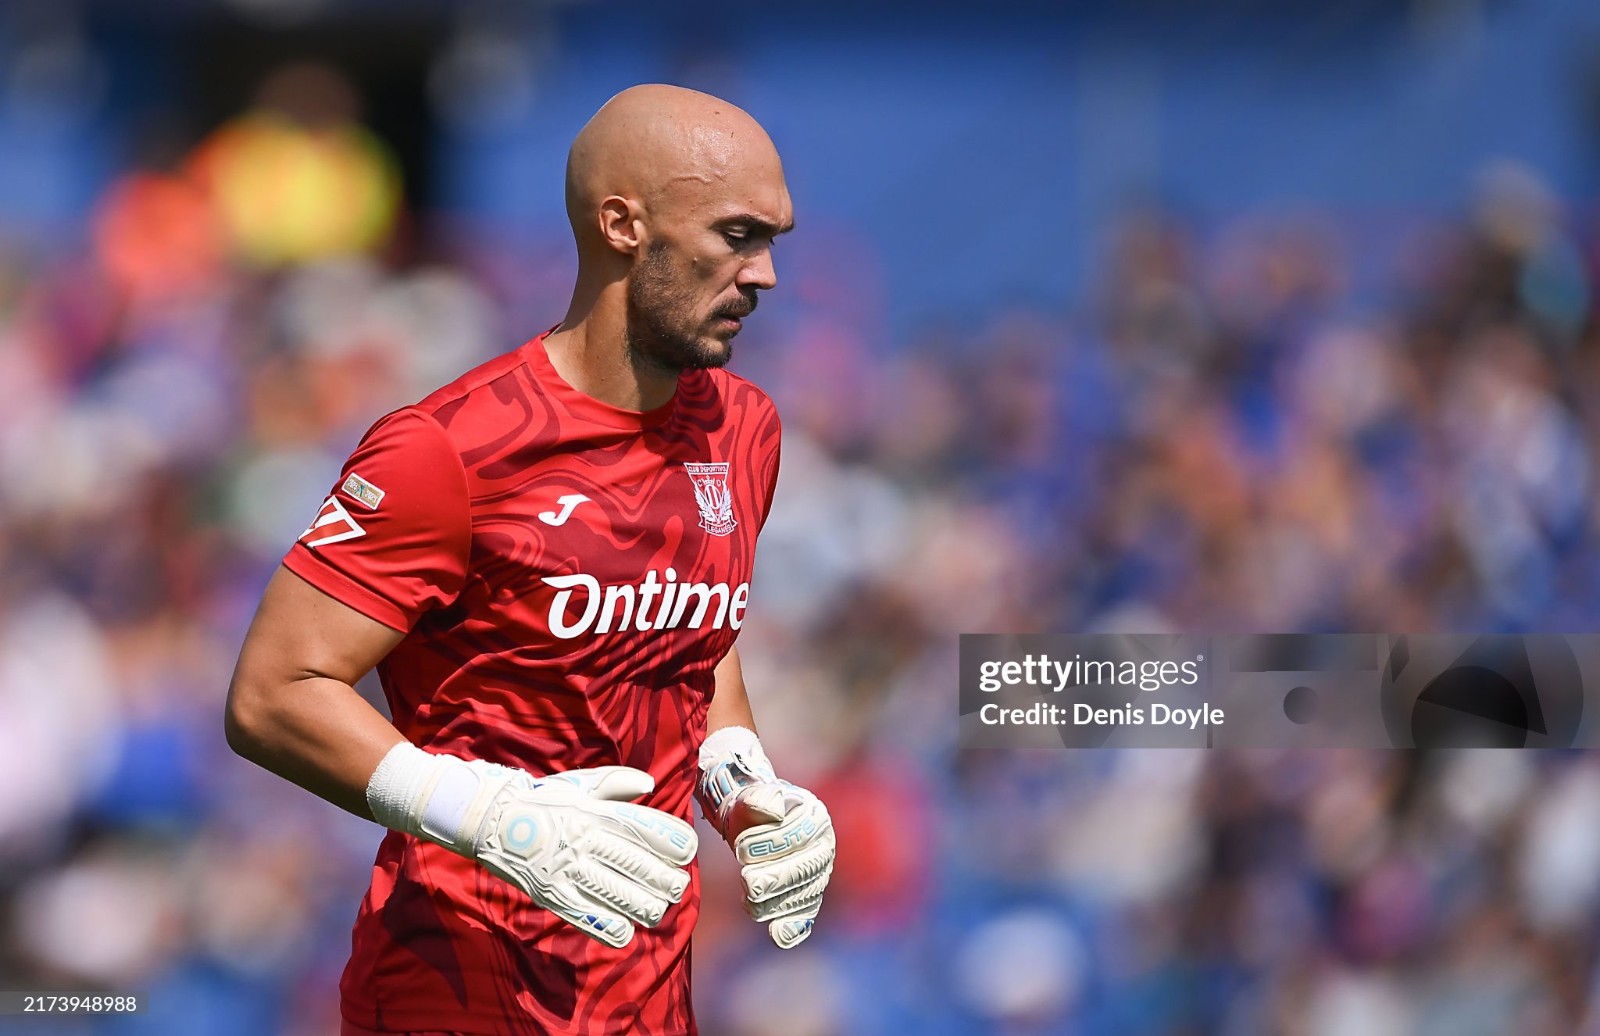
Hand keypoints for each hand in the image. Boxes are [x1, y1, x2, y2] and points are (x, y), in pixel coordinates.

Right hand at [368, 747, 697, 948]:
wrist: (491, 818)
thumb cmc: (543, 799)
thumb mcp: (580, 784)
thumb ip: (616, 783)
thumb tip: (649, 786)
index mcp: (598, 813)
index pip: (650, 831)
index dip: (675, 845)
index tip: (686, 853)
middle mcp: (588, 841)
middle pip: (641, 867)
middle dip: (667, 881)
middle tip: (675, 887)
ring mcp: (570, 869)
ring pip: (622, 896)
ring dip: (646, 907)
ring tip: (655, 911)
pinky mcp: (552, 894)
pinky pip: (589, 917)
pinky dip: (612, 928)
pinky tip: (626, 931)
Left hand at [722, 780, 835, 948]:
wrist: (752, 826)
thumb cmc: (752, 809)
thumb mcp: (751, 796)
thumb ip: (759, 798)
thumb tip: (771, 810)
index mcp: (814, 817)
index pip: (796, 835)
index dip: (768, 844)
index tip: (740, 849)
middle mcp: (823, 847)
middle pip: (803, 869)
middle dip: (773, 878)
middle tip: (747, 882)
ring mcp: (818, 876)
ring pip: (801, 896)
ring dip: (772, 901)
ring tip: (748, 899)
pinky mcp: (808, 899)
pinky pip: (805, 916)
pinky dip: (793, 927)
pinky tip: (779, 935)